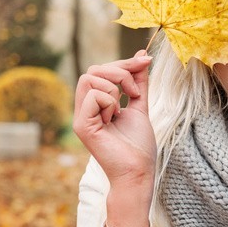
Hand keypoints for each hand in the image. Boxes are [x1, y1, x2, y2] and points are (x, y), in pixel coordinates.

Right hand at [72, 50, 155, 189]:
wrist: (138, 171)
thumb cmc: (138, 145)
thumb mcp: (140, 105)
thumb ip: (139, 82)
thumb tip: (142, 55)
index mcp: (96, 103)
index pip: (101, 69)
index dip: (124, 63)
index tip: (146, 61)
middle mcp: (85, 108)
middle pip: (93, 69)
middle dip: (121, 71)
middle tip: (135, 91)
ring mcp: (81, 117)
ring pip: (90, 78)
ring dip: (115, 87)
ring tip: (123, 107)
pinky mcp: (81, 126)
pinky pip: (93, 96)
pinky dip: (110, 102)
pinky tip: (114, 119)